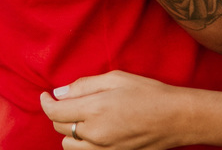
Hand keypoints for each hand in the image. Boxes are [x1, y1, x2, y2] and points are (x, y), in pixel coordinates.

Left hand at [40, 71, 187, 149]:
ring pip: (69, 146)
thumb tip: (59, 93)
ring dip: (69, 131)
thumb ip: (83, 85)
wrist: (176, 119)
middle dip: (59, 113)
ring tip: (82, 118)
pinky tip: (94, 131)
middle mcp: (96, 134)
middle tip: (70, 101)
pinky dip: (82, 144)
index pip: (55, 111)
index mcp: (95, 110)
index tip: (46, 95)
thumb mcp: (115, 78)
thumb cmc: (148, 93)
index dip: (45, 102)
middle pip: (60, 128)